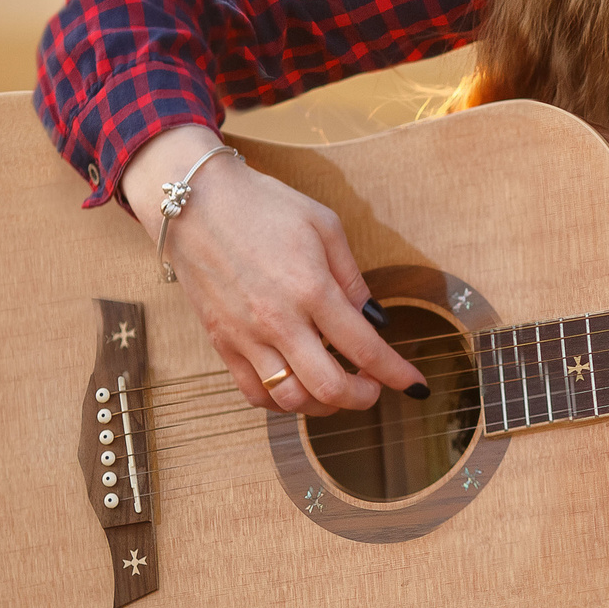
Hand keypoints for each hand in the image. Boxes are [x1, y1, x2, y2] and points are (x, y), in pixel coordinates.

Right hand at [121, 125, 425, 416]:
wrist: (194, 202)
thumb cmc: (262, 205)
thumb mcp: (324, 226)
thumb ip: (352, 277)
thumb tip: (373, 318)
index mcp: (312, 289)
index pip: (365, 349)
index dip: (396, 373)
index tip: (414, 384)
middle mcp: (279, 321)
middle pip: (330, 387)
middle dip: (363, 397)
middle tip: (374, 388)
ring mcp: (246, 336)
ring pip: (290, 399)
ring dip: (323, 405)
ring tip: (337, 388)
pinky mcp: (221, 341)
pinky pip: (253, 392)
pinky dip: (280, 401)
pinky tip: (297, 387)